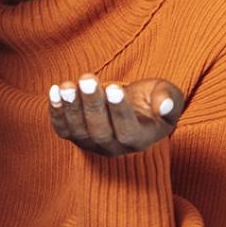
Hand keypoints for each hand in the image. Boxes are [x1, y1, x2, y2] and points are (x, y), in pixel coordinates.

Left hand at [50, 75, 184, 156]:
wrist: (130, 105)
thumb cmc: (151, 99)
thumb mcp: (168, 95)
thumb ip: (169, 100)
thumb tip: (165, 106)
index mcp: (140, 140)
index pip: (128, 131)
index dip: (120, 112)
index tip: (115, 88)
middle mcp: (114, 148)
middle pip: (100, 132)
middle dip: (93, 104)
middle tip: (88, 79)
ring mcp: (91, 144)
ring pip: (79, 131)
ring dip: (72, 107)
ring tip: (69, 85)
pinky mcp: (74, 136)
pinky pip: (62, 129)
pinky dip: (56, 112)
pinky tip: (55, 90)